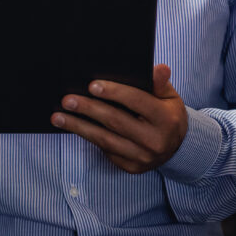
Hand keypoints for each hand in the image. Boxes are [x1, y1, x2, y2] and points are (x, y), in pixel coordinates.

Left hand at [51, 64, 187, 173]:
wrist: (177, 147)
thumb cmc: (167, 114)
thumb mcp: (169, 96)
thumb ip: (159, 83)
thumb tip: (159, 68)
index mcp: (166, 119)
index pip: (138, 102)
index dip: (115, 92)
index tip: (92, 85)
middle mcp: (155, 141)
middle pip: (116, 121)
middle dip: (89, 109)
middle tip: (67, 99)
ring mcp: (142, 157)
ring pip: (105, 140)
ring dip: (79, 127)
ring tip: (59, 116)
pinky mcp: (131, 167)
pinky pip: (105, 150)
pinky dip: (87, 137)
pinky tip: (73, 127)